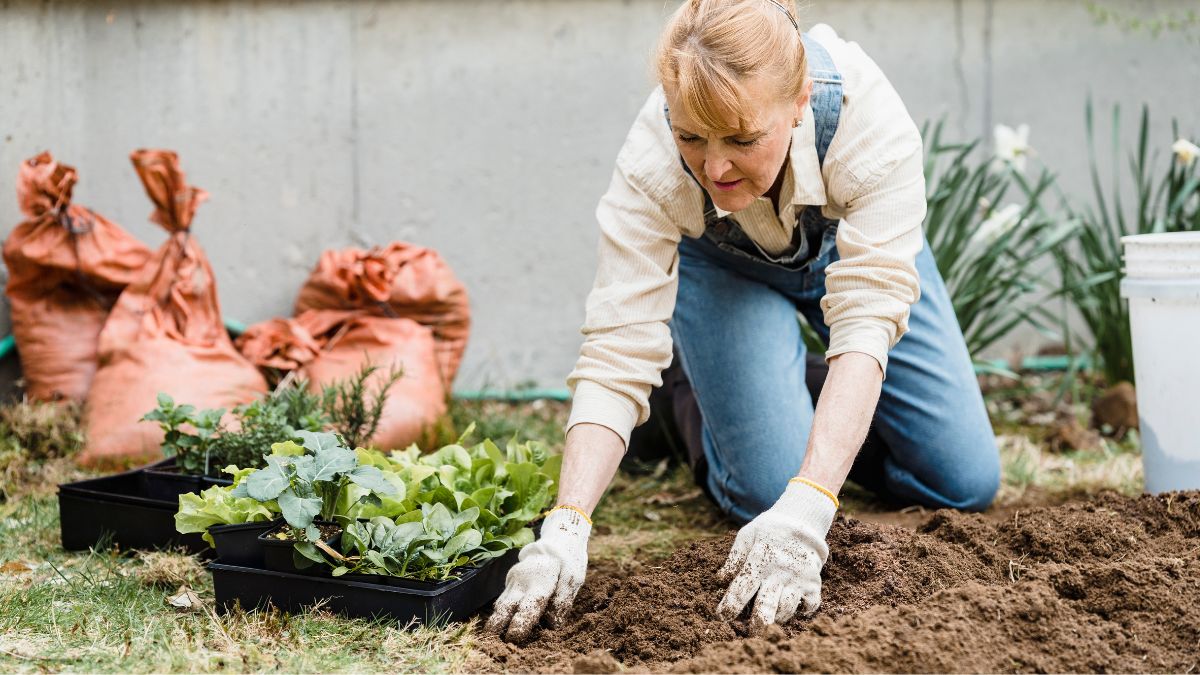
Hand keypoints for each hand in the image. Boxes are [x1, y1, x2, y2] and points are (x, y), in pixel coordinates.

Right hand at [486, 506, 590, 640]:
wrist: (556, 540)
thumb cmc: (568, 561)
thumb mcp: (574, 578)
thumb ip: (563, 600)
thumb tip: (553, 624)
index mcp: (540, 581)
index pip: (528, 607)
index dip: (520, 623)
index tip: (513, 638)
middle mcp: (522, 581)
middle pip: (506, 606)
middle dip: (498, 624)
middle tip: (491, 641)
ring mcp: (513, 579)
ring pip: (501, 603)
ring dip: (495, 620)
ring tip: (490, 637)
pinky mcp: (510, 580)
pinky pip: (503, 598)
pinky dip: (499, 612)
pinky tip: (496, 625)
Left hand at [716, 479, 836, 626]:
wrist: (802, 521)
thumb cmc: (769, 530)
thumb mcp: (747, 536)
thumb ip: (734, 558)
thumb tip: (720, 580)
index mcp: (759, 561)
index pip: (742, 587)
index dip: (731, 604)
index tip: (722, 616)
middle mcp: (779, 572)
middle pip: (767, 604)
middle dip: (757, 623)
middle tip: (751, 633)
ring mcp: (798, 579)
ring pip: (786, 609)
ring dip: (776, 618)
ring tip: (769, 621)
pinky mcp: (814, 583)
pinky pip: (810, 606)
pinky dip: (802, 612)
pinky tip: (794, 609)